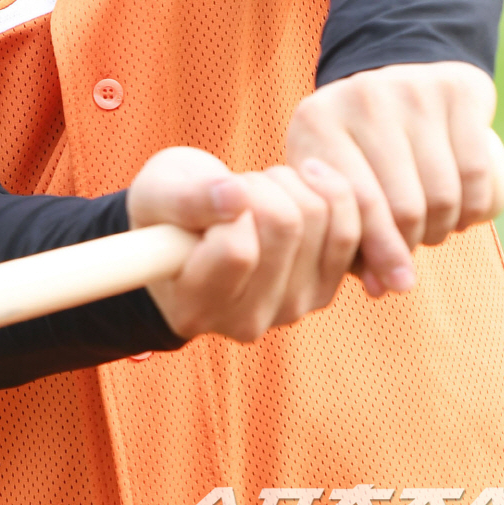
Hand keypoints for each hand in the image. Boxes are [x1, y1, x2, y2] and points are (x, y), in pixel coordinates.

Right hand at [126, 145, 358, 342]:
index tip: (211, 195)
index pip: (237, 249)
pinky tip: (298, 183)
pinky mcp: (322, 291)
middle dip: (259, 185)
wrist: (190, 234)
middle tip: (234, 187)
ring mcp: (290, 309)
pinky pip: (350, 229)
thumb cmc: (164, 213)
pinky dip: (327, 191)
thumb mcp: (153, 194)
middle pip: (285, 225)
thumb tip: (234, 196)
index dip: (228, 202)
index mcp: (195, 305)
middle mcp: (247, 320)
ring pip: (319, 219)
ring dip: (289, 185)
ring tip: (257, 191)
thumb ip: (184, 200)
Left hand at [285, 61, 499, 297]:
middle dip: (415, 243)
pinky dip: (477, 206)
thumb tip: (381, 289)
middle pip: (403, 204)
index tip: (397, 283)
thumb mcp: (332, 175)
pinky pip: (477, 168)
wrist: (393, 73)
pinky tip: (465, 214)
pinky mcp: (455, 89)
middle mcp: (361, 99)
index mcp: (317, 122)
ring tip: (436, 230)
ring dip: (446, 228)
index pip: (356, 204)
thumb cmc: (354, 143)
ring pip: (443, 191)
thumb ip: (344, 232)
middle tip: (415, 247)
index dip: (381, 252)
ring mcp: (409, 88)